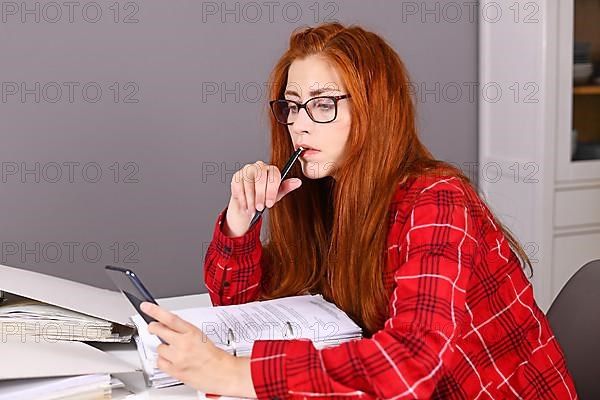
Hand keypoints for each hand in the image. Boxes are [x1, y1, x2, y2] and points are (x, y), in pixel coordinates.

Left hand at [140, 302, 256, 397]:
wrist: (221, 372)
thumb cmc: (213, 355)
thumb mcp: (200, 336)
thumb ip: (184, 330)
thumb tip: (168, 324)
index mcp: (192, 332)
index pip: (170, 318)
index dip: (155, 311)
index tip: (146, 306)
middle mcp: (183, 344)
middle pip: (159, 330)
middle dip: (153, 328)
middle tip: (154, 327)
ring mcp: (178, 358)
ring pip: (159, 348)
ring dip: (164, 349)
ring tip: (175, 352)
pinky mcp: (174, 370)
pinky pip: (159, 362)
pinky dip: (164, 361)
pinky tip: (172, 361)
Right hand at [224, 160, 301, 236]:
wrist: (248, 204)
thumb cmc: (263, 197)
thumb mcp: (276, 195)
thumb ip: (286, 187)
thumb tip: (298, 182)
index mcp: (271, 170)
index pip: (274, 175)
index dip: (271, 190)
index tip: (270, 203)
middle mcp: (259, 166)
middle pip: (260, 178)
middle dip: (260, 195)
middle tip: (260, 207)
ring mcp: (247, 170)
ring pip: (249, 183)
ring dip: (250, 199)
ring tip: (252, 210)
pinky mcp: (237, 176)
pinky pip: (239, 186)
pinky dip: (242, 198)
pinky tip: (245, 206)